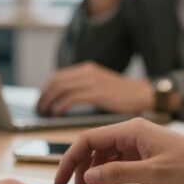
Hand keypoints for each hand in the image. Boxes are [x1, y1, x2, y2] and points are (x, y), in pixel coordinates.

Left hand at [37, 62, 155, 115]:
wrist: (144, 94)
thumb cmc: (123, 96)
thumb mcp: (101, 85)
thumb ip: (84, 89)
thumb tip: (63, 100)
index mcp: (87, 70)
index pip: (58, 76)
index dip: (46, 89)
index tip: (41, 100)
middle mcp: (88, 72)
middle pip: (56, 81)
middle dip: (44, 96)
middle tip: (39, 109)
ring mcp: (93, 81)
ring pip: (61, 89)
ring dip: (50, 101)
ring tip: (45, 113)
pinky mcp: (98, 93)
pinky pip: (72, 98)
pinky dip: (62, 105)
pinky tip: (58, 114)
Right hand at [54, 118, 183, 183]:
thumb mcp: (152, 173)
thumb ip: (117, 173)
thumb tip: (89, 175)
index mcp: (131, 129)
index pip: (88, 139)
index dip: (70, 158)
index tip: (61, 178)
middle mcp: (133, 132)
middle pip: (94, 145)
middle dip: (78, 165)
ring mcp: (140, 143)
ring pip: (105, 153)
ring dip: (92, 169)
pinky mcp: (147, 154)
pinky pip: (119, 159)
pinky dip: (108, 171)